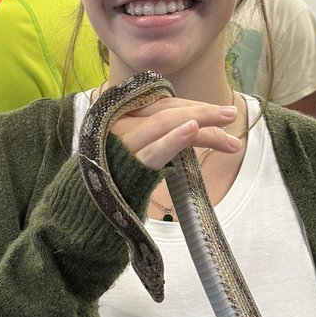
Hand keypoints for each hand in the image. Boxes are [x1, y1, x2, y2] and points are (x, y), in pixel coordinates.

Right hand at [110, 97, 239, 170]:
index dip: (193, 106)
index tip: (220, 113)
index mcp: (121, 115)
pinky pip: (153, 150)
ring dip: (199, 121)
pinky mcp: (126, 166)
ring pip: (165, 124)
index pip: (163, 105)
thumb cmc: (112, 178)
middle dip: (202, 112)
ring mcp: (121, 144)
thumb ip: (152, 134)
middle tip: (231, 114)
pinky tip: (191, 129)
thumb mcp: (129, 149)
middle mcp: (119, 124)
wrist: (84, 211)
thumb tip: (192, 124)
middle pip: (167, 111)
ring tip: (226, 123)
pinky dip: (173, 139)